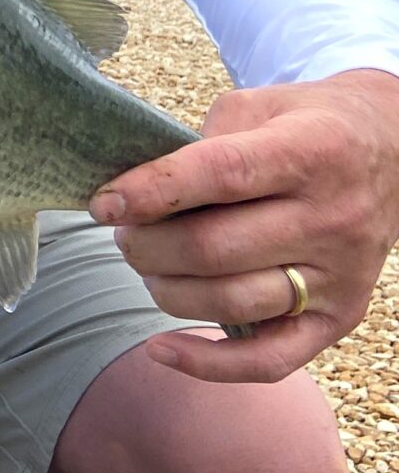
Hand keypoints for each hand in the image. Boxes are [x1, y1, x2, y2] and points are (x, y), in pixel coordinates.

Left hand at [92, 68, 398, 382]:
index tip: (103, 204)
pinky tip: (162, 348)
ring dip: (165, 289)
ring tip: (148, 264)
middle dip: (146, 246)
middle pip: (213, 248)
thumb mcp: (258, 107)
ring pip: (229, 302)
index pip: (222, 175)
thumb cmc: (303, 126)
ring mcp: (340, 274)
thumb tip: (130, 194)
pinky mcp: (340, 317)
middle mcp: (332, 217)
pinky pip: (271, 361)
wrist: (393, 152)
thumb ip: (200, 142)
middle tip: (124, 233)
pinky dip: (209, 365)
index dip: (152, 191)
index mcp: (312, 152)